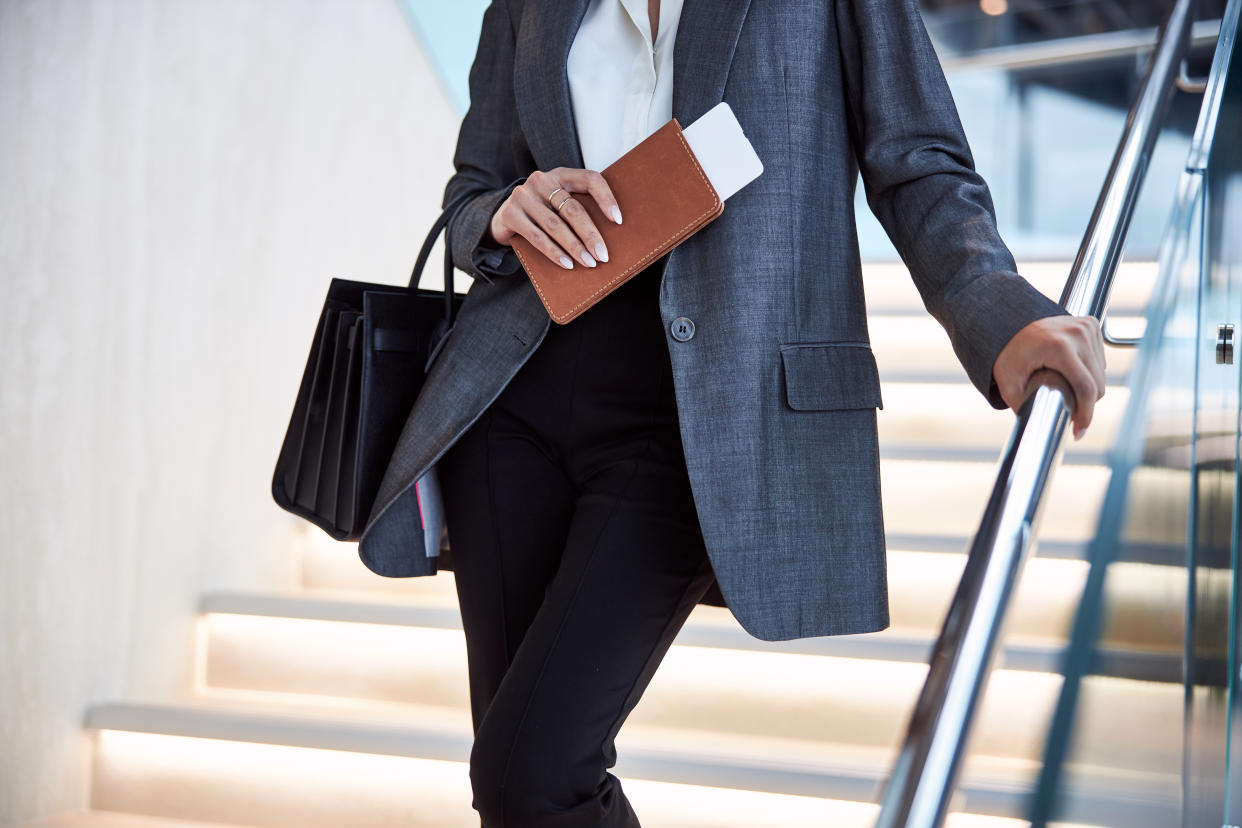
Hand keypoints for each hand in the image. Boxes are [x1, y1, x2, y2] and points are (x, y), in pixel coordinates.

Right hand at [487, 168, 622, 269]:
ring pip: (556, 225)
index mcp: (560, 174)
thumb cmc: (542, 212)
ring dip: (575, 248)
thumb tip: (610, 234)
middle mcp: (541, 180)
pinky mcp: (510, 214)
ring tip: (589, 263)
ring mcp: (523, 196)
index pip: (589, 179)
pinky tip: (567, 264)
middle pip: (573, 209)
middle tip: (603, 255)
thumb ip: (577, 208)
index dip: (606, 198)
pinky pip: (537, 237)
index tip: (618, 220)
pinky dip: (554, 252)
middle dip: (591, 235)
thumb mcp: (558, 203)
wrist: (503, 217)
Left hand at [992, 315, 1106, 440]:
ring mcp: (1086, 326)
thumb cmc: (1006, 354)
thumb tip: (1035, 432)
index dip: (1085, 414)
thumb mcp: (1009, 383)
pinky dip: (1090, 370)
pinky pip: (1099, 357)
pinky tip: (1073, 373)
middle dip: (1087, 404)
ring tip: (1069, 393)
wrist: (1007, 322)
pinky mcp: (1090, 323)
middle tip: (1072, 417)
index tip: (1078, 432)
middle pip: (1097, 382)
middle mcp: (1077, 333)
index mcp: (1059, 347)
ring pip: (1101, 371)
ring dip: (1090, 386)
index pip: (1086, 388)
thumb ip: (1023, 406)